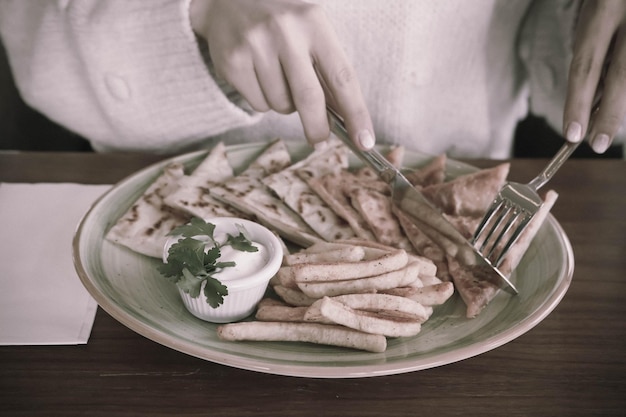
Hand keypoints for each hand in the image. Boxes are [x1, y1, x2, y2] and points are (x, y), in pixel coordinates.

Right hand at [190, 0, 374, 149]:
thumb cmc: (281, 21)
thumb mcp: (310, 31)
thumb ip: (326, 68)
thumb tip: (344, 117)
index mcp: (314, 22)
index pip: (342, 76)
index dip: (356, 113)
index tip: (365, 141)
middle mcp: (285, 31)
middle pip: (309, 98)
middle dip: (317, 127)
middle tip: (318, 138)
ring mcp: (255, 45)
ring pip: (281, 105)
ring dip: (285, 105)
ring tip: (277, 77)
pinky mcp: (232, 61)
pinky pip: (258, 104)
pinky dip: (263, 100)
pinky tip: (257, 75)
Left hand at [563, 0, 625, 152]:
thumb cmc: (609, 6)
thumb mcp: (593, 23)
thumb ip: (592, 59)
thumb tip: (589, 107)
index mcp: (603, 10)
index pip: (585, 67)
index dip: (578, 104)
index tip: (572, 135)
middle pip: (620, 77)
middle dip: (609, 115)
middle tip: (597, 144)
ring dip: (620, 104)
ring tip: (606, 123)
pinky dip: (625, 93)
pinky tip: (618, 105)